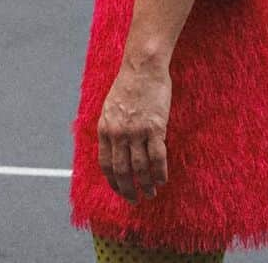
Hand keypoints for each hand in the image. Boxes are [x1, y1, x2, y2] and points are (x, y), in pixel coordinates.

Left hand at [97, 63, 170, 203]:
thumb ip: (112, 128)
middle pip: (122, 170)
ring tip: (151, 193)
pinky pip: (157, 158)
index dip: (113, 181)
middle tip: (134, 199)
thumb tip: (116, 148)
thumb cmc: (128, 84)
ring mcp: (136, 132)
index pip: (106, 164)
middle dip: (128, 189)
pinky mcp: (154, 128)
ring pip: (140, 168)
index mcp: (105, 128)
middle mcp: (118, 133)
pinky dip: (160, 173)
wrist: (142, 67)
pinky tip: (162, 180)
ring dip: (146, 185)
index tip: (119, 190)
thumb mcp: (110, 107)